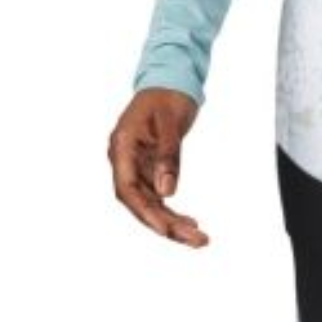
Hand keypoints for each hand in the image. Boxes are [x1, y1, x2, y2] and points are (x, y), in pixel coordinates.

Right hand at [108, 88, 209, 245]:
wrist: (169, 81)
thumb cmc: (168, 96)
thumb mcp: (171, 122)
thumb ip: (168, 156)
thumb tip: (167, 192)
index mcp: (122, 146)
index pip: (127, 190)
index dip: (146, 213)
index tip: (168, 230)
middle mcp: (124, 160)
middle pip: (139, 202)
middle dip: (165, 225)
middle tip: (197, 240)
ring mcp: (135, 165)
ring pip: (149, 203)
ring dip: (171, 222)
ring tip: (199, 238)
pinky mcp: (148, 168)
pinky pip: (158, 195)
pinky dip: (172, 211)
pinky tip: (190, 223)